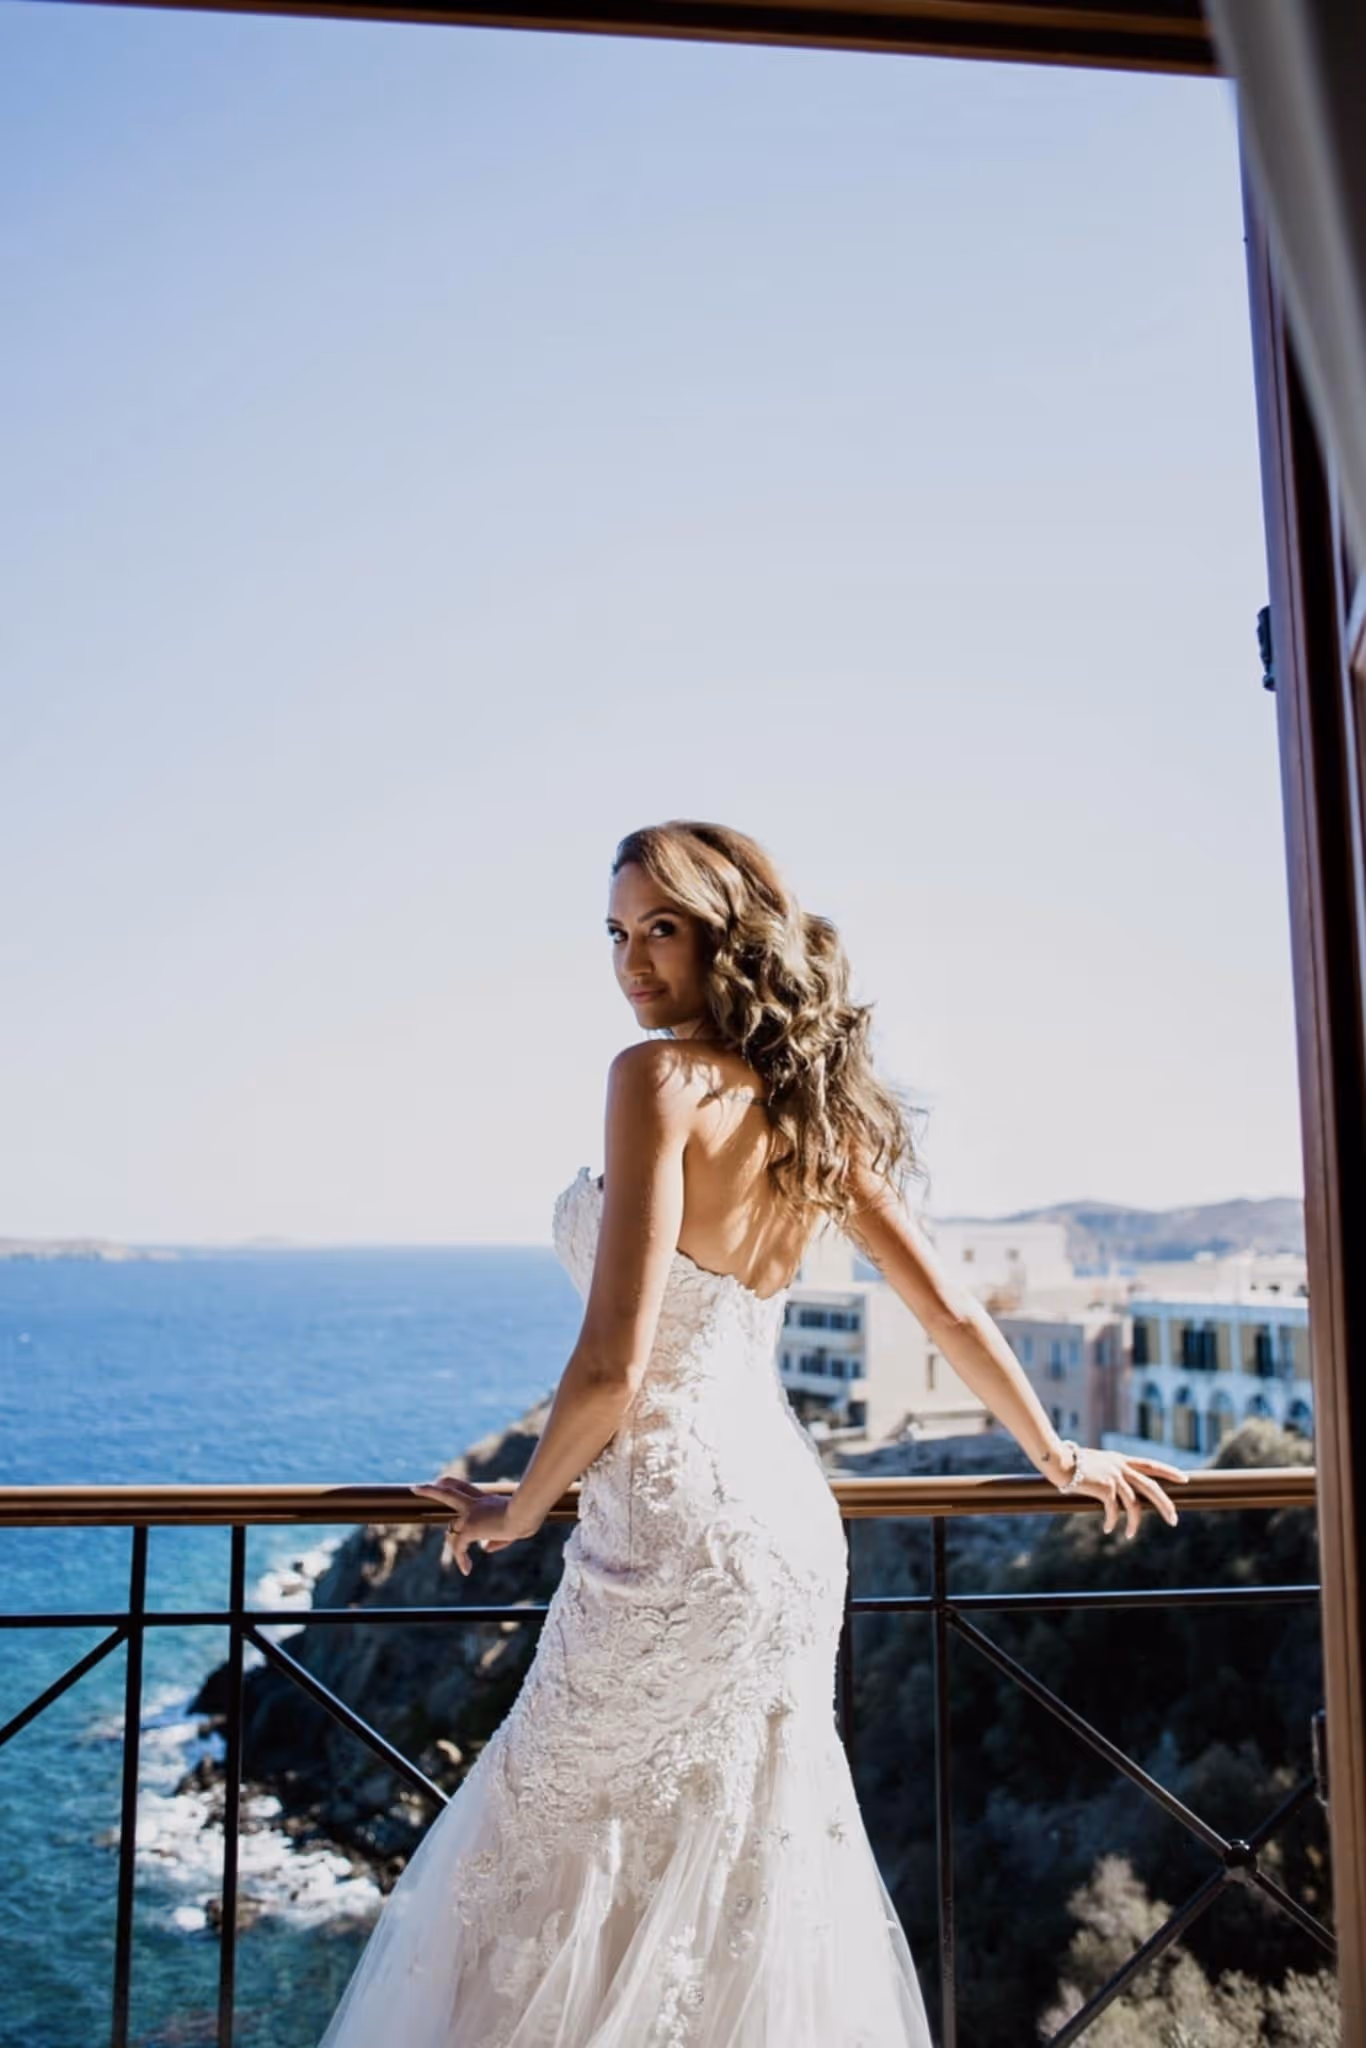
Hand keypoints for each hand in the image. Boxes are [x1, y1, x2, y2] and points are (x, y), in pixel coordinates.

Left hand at [407, 1475, 540, 1575]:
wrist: (525, 1512)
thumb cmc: (529, 1515)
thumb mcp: (515, 1527)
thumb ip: (499, 1538)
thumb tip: (485, 1547)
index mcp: (487, 1500)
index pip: (467, 1489)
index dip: (455, 1486)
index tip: (444, 1482)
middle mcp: (476, 1504)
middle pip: (450, 1492)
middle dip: (432, 1490)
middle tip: (417, 1487)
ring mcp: (470, 1514)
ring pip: (450, 1526)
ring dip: (451, 1541)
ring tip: (441, 1545)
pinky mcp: (469, 1528)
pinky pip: (459, 1547)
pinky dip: (462, 1559)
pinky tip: (467, 1570)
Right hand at [1050, 1445, 1189, 1539]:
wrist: (1059, 1461)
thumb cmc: (1072, 1462)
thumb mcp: (1096, 1463)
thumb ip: (1108, 1471)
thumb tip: (1112, 1487)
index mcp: (1121, 1459)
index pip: (1152, 1464)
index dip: (1169, 1472)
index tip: (1185, 1479)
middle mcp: (1121, 1467)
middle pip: (1151, 1487)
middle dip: (1165, 1504)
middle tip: (1175, 1520)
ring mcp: (1115, 1476)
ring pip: (1133, 1504)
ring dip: (1133, 1523)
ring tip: (1129, 1535)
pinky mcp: (1106, 1487)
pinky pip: (1113, 1510)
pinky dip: (1112, 1521)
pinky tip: (1107, 1528)